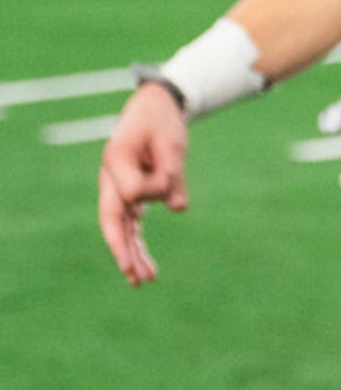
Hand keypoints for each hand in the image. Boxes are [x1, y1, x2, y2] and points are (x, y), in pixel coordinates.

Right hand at [97, 84, 190, 285]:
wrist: (153, 109)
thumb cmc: (162, 121)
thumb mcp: (172, 141)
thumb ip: (174, 172)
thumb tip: (179, 207)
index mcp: (115, 159)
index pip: (132, 191)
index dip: (155, 189)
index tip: (170, 172)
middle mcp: (111, 178)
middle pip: (113, 220)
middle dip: (123, 249)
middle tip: (135, 275)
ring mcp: (118, 188)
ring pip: (121, 228)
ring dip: (132, 254)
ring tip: (145, 280)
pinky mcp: (130, 194)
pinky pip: (131, 224)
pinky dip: (137, 243)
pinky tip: (145, 265)